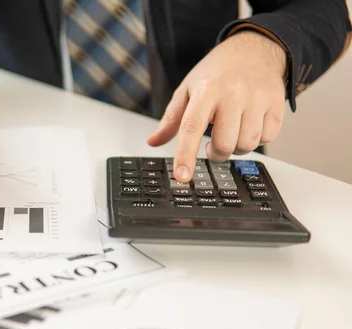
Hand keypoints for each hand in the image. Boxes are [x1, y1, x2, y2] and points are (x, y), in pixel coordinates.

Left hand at [147, 30, 286, 181]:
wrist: (255, 49)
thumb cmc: (217, 73)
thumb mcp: (188, 89)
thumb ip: (171, 118)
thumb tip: (154, 142)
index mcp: (206, 91)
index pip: (192, 128)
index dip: (185, 155)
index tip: (182, 176)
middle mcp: (233, 94)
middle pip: (224, 145)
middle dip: (215, 153)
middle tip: (212, 145)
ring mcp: (258, 98)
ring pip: (247, 145)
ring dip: (236, 148)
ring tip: (231, 132)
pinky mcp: (277, 103)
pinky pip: (267, 138)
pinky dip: (257, 138)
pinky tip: (249, 125)